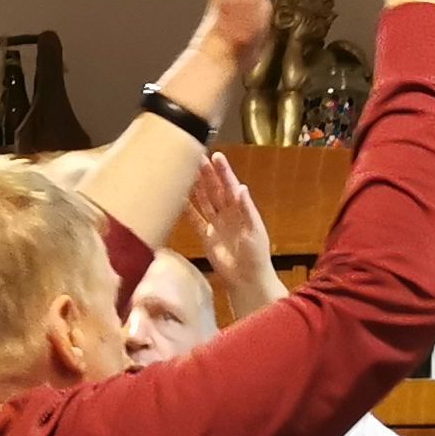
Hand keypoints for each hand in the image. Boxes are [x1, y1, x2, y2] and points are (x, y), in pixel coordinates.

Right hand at [195, 153, 281, 319]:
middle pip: (215, 189)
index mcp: (241, 209)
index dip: (223, 171)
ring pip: (204, 200)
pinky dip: (187, 209)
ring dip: (196, 186)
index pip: (230, 185)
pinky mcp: (206, 236)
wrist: (247, 279)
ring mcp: (216, 223)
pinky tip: (178, 197)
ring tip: (186, 170)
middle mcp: (228, 213)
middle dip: (206, 173)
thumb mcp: (254, 230)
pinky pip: (195, 219)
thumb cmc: (256, 255)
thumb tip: (241, 188)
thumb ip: (247, 209)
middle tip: (196, 156)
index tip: (216, 156)